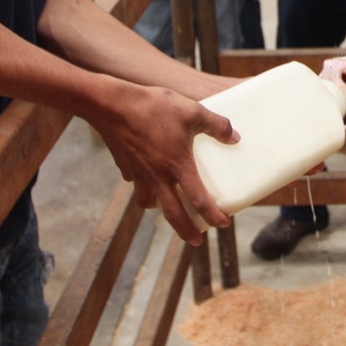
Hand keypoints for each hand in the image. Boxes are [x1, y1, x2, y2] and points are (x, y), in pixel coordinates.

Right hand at [90, 82, 240, 244]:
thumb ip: (216, 125)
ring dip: (160, 208)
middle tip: (196, 241)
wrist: (111, 105)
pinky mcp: (124, 165)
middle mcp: (157, 176)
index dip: (212, 215)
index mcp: (177, 166)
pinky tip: (146, 175)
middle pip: (173, 214)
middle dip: (186, 231)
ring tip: (168, 206)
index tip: (223, 224)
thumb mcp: (192, 111)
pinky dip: (142, 185)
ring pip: (149, 201)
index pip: (199, 200)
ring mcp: (138, 173)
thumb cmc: (153, 107)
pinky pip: (135, 182)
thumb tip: (234, 136)